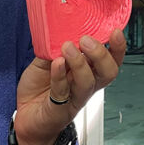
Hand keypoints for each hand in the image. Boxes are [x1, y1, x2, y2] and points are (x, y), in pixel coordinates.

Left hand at [13, 30, 126, 144]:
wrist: (25, 115)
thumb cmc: (39, 88)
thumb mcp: (47, 60)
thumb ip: (56, 47)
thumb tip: (61, 29)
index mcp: (88, 71)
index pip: (111, 60)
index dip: (118, 48)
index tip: (115, 32)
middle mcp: (86, 85)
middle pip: (108, 72)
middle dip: (101, 54)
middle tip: (86, 40)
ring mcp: (74, 98)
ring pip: (87, 82)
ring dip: (80, 63)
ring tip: (67, 48)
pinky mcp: (59, 108)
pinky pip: (62, 90)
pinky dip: (59, 75)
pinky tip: (56, 63)